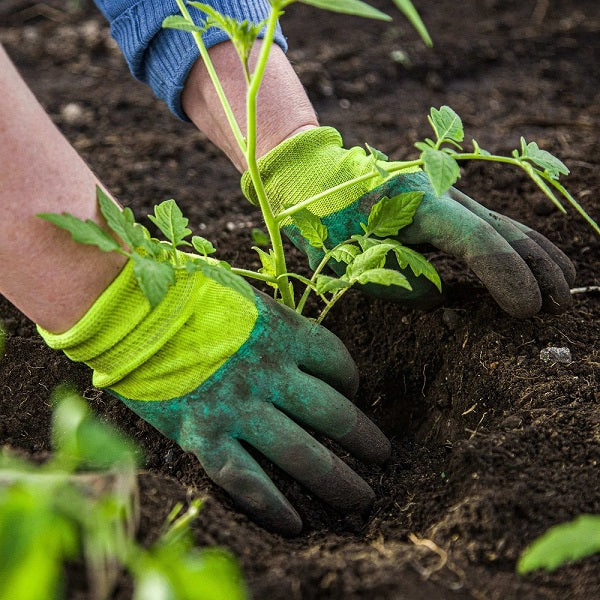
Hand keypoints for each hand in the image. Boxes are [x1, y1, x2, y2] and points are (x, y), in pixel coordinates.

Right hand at [39, 259, 389, 534]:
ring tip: (362, 498)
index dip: (351, 381)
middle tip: (382, 456)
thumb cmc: (184, 291)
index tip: (351, 393)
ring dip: (337, 479)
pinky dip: (273, 506)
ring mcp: (239, 407)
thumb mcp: (242, 296)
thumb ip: (272, 322)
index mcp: (282, 331)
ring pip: (302, 454)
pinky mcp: (204, 434)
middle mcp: (270, 373)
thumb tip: (291, 345)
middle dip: (364, 439)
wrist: (126, 306)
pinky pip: (247, 480)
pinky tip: (296, 524)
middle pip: (333, 413)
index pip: (337, 362)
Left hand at [242, 127, 574, 317]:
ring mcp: (446, 194)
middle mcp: (441, 193)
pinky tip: (538, 260)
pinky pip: (490, 224)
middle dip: (534, 268)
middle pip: (501, 230)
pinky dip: (518, 244)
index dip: (506, 275)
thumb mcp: (347, 258)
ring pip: (503, 224)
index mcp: (416, 204)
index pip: (475, 241)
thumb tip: (440, 296)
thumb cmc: (325, 220)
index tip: (527, 310)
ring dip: (536, 255)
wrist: (316, 178)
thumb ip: (396, 280)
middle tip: (557, 306)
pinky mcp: (445, 203)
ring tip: (565, 286)